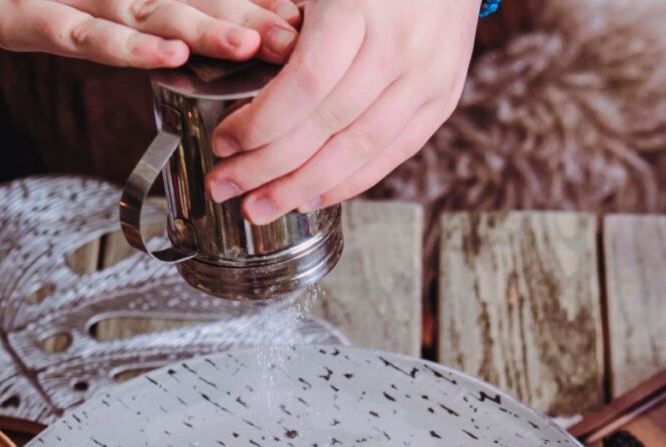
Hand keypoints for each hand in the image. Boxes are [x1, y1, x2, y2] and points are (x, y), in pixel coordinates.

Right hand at [0, 0, 300, 67]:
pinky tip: (170, 53)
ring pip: (153, 16)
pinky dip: (131, 48)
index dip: (255, 9)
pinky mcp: (33, 19)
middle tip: (299, 39)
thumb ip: (143, 15)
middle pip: (194, 6)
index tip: (303, 24)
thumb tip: (192, 33)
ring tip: (253, 45)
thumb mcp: (94, 9)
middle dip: (250, 24)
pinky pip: (89, 36)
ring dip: (206, 31)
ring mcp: (78, 2)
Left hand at [205, 0, 478, 221]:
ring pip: (357, 152)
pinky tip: (308, 197)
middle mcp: (399, 48)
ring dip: (301, 187)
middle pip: (326, 128)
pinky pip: (390, 155)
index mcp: (360, 7)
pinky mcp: (441, 100)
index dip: (260, 124)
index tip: (224, 143)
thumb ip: (285, 29)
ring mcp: (426, 78)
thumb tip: (241, 96)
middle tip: (225, 188)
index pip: (304, 85)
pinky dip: (347, 183)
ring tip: (260, 206)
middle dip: (268, 168)